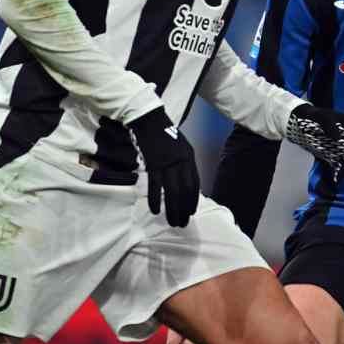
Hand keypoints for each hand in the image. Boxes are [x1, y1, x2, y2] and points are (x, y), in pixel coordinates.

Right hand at [127, 108, 198, 227]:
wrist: (149, 119)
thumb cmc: (165, 134)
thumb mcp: (181, 147)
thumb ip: (184, 164)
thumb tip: (185, 184)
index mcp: (189, 157)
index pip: (194, 184)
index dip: (193, 200)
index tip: (191, 213)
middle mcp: (180, 161)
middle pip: (185, 190)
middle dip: (184, 209)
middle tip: (182, 223)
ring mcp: (166, 162)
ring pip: (172, 191)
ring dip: (172, 209)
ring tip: (172, 222)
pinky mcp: (152, 163)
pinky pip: (155, 186)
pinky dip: (155, 199)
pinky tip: (155, 210)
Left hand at [285, 104, 343, 179]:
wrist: (298, 120)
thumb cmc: (312, 116)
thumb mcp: (321, 117)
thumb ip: (329, 125)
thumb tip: (338, 137)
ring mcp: (339, 146)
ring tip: (340, 179)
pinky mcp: (331, 154)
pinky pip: (338, 164)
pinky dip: (338, 172)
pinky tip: (334, 179)